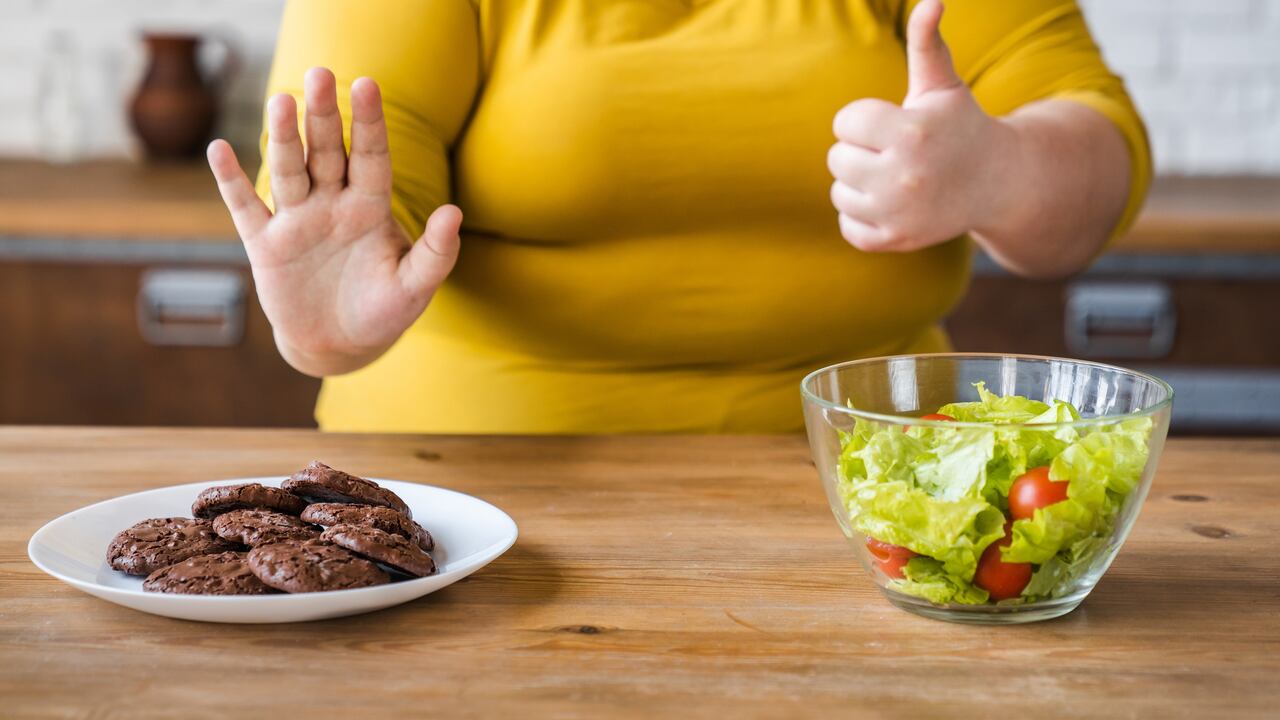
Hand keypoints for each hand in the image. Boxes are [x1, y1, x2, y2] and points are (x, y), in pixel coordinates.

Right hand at [207, 67, 461, 376]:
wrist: (341, 346)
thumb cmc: (383, 312)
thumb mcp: (415, 287)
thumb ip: (436, 252)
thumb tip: (455, 213)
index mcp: (370, 208)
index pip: (371, 156)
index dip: (369, 123)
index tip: (367, 84)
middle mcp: (332, 204)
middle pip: (327, 152)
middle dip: (324, 116)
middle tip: (320, 73)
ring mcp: (297, 221)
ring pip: (289, 170)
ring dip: (283, 138)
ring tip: (281, 101)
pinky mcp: (266, 245)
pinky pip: (245, 208)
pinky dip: (231, 181)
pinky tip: (218, 149)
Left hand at [826, 0, 1015, 251]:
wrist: (996, 183)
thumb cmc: (958, 125)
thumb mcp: (942, 84)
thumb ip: (927, 42)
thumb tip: (932, 0)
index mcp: (910, 131)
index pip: (845, 122)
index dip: (865, 120)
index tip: (895, 125)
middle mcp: (903, 174)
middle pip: (837, 157)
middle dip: (862, 151)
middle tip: (896, 153)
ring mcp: (898, 213)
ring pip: (839, 191)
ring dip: (860, 183)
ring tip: (896, 177)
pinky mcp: (894, 240)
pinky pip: (848, 225)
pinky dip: (862, 215)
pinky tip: (891, 203)